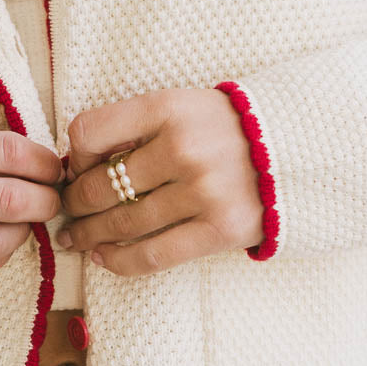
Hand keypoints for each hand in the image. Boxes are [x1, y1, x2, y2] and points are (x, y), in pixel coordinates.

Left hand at [57, 87, 264, 276]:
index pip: (90, 131)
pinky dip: (120, 261)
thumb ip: (136, 127)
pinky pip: (154, 254)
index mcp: (168, 107)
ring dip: (89, 235)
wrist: (300, 145)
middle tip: (66, 212)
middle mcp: (183, 148)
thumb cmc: (226, 126)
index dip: (74, 154)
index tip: (76, 166)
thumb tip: (76, 164)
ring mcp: (203, 191)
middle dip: (74, 203)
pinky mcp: (221, 228)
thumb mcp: (182, 104)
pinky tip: (103, 258)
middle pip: (100, 184)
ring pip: (122, 222)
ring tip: (75, 239)